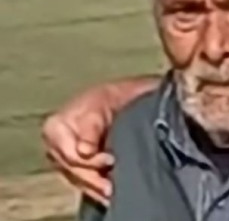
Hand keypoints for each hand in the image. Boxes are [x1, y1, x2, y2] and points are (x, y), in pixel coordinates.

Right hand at [42, 87, 115, 205]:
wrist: (107, 102)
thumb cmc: (102, 101)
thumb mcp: (97, 109)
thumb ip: (90, 130)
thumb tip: (84, 151)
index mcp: (54, 128)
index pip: (70, 154)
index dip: (90, 161)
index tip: (110, 160)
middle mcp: (52, 145)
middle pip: (72, 169)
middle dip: (92, 178)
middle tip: (111, 185)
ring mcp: (59, 158)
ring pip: (76, 177)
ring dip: (93, 186)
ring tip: (110, 191)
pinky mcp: (69, 166)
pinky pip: (80, 180)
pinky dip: (92, 187)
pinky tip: (104, 192)